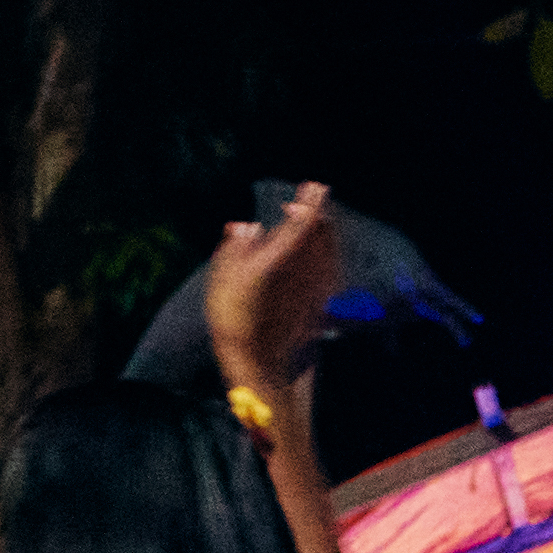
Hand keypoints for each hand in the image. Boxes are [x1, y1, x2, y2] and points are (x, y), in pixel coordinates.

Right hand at [203, 184, 346, 391]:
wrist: (259, 364)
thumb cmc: (233, 322)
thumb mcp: (222, 281)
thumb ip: (235, 249)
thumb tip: (247, 227)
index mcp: (277, 261)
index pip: (301, 224)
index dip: (310, 204)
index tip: (314, 187)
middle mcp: (302, 274)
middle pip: (321, 235)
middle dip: (319, 212)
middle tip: (315, 196)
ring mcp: (316, 290)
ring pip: (329, 251)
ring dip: (325, 231)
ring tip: (319, 217)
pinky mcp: (322, 305)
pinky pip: (331, 270)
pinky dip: (328, 253)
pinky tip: (324, 250)